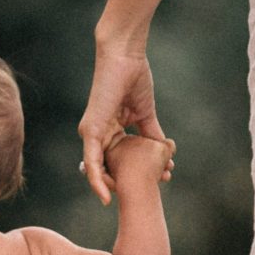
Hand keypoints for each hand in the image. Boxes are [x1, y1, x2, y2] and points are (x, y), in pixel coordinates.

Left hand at [77, 41, 168, 204]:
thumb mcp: (145, 113)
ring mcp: (91, 133)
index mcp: (109, 130)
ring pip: (98, 170)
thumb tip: (165, 151)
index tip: (157, 180)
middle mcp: (97, 134)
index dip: (136, 173)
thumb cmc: (134, 78)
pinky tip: (105, 195)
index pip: (119, 160)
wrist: (125, 56)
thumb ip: (151, 134)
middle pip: (111, 168)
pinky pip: (91, 162)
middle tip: (153, 190)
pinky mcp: (90, 130)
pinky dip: (97, 179)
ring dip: (119, 186)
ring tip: (136, 197)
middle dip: (131, 182)